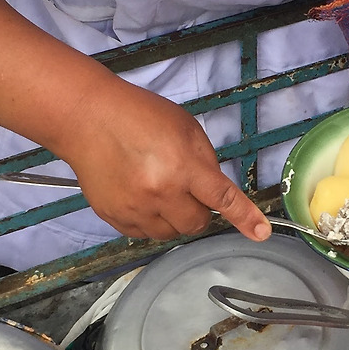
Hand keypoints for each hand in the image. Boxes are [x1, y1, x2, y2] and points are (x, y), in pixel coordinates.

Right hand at [51, 71, 270, 241]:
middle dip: (198, 210)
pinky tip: (139, 195)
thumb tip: (214, 190)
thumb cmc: (140, 115)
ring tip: (158, 189)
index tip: (260, 233)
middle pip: (196, 224)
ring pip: (170, 234)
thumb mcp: (185, 127)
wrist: (88, 118)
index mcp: (183, 167)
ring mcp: (135, 209)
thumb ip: (205, 161)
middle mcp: (160, 193)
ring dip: (173, 218)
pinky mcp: (114, 217)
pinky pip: (143, 234)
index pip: (222, 199)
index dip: (245, 218)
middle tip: (184, 188)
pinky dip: (149, 220)